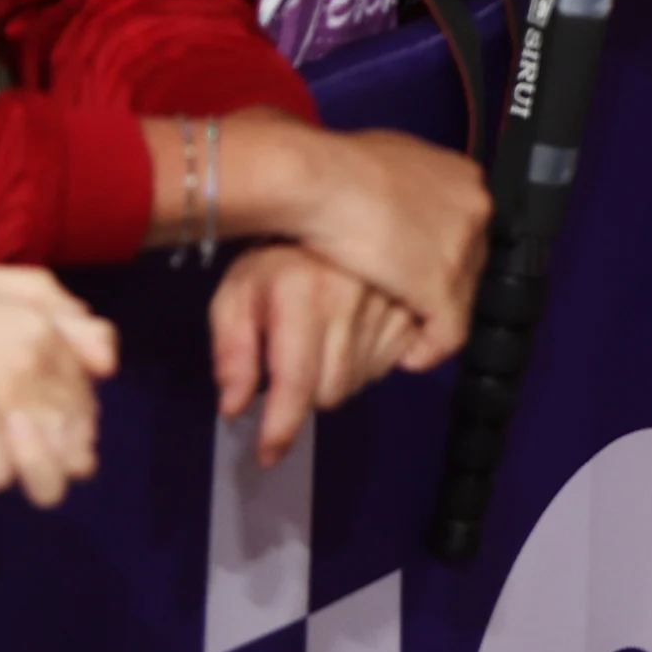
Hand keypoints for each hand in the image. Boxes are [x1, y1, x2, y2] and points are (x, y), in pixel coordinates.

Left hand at [208, 244, 421, 468]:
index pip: (294, 382)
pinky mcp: (418, 301)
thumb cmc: (277, 251)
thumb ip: (232, 350)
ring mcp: (392, 300)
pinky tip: (355, 334)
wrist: (338, 196)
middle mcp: (351, 299)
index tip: (268, 455)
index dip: (280, 428)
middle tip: (294, 370)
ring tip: (324, 343)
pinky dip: (372, 361)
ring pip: (363, 381)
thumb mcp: (238, 291)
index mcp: (302, 294)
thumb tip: (234, 408)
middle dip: (307, 395)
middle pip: (332, 392)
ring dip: (340, 377)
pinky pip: (396, 361)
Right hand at [279, 124, 489, 368]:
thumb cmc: (335, 167)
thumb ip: (403, 184)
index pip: (463, 226)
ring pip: (460, 298)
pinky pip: (448, 333)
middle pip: (467, 260)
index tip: (412, 266)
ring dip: (431, 317)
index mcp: (463, 176)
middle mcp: (475, 208)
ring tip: (403, 332)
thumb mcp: (384, 161)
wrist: (321, 181)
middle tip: (407, 302)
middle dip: (438, 282)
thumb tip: (393, 197)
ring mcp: (462, 248)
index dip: (436, 250)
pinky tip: (409, 358)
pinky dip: (429, 349)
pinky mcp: (443, 286)